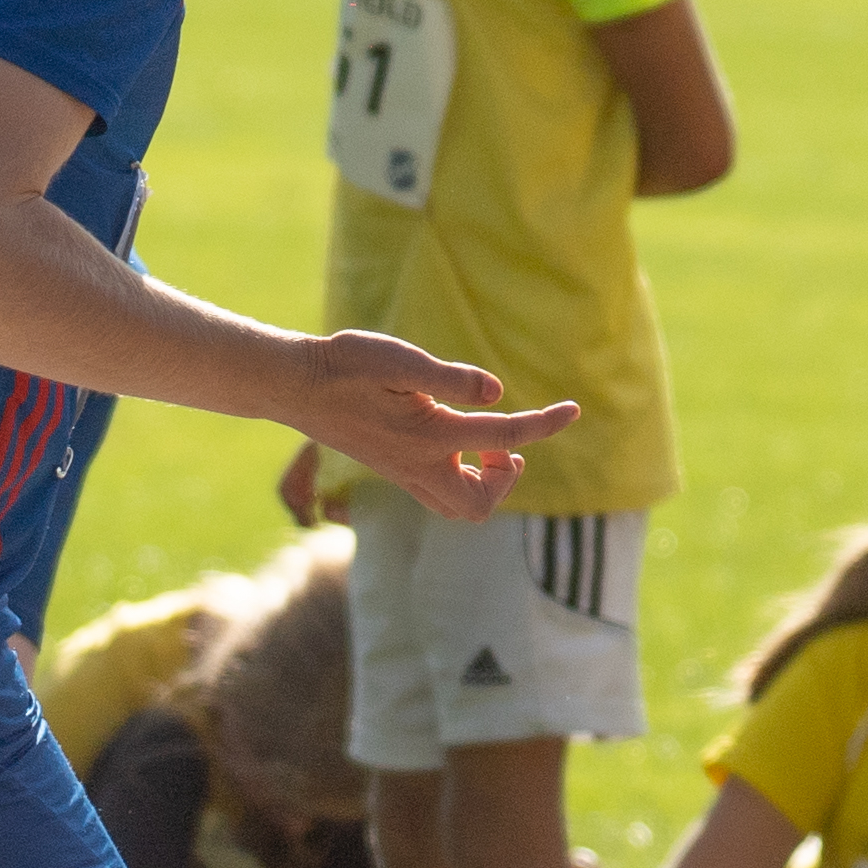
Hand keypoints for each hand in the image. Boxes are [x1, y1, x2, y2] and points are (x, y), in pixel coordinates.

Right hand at [277, 329, 573, 522]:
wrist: (294, 385)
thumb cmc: (345, 365)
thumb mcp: (400, 361)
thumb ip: (450, 378)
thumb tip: (497, 394)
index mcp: (429, 436)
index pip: (505, 435)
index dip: (544, 424)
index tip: (574, 410)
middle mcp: (418, 466)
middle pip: (478, 505)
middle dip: (503, 478)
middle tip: (501, 442)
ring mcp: (403, 473)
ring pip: (458, 506)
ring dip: (483, 482)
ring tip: (482, 442)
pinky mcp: (393, 470)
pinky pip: (438, 493)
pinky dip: (460, 475)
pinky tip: (453, 439)